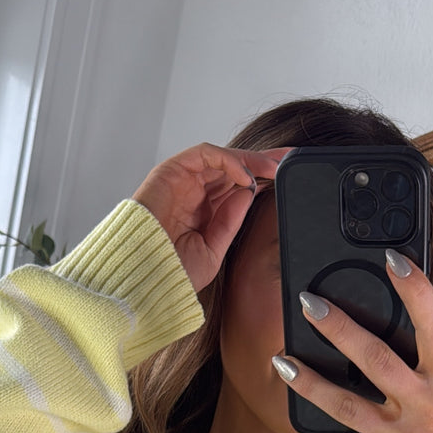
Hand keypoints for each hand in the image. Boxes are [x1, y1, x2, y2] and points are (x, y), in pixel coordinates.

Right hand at [132, 143, 291, 293]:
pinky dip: (228, 160)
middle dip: (263, 163)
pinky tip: (246, 174)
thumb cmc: (170, 271)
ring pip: (222, 158)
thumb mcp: (214, 249)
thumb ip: (231, 220)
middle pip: (233, 167)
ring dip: (250, 159)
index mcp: (203, 211)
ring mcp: (181, 180)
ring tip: (273, 167)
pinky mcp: (170, 170)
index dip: (262, 178)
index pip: (236, 186)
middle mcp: (193, 192)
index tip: (287, 177)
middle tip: (289, 160)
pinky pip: (204, 154)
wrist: (143, 277)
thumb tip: (249, 192)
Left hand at [279, 256, 432, 432]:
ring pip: (345, 405)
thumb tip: (394, 318)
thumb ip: (427, 362)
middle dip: (339, 328)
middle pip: (375, 359)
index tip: (392, 259)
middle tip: (309, 303)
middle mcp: (425, 406)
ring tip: (281, 361)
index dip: (415, 290)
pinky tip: (303, 424)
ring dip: (309, 382)